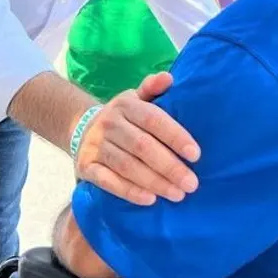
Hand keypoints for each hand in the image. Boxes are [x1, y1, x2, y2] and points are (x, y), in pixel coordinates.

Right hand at [74, 72, 200, 205]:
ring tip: (177, 194)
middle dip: (169, 166)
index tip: (196, 154)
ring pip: (127, 166)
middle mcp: (109, 123)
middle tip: (191, 183)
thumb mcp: (136, 98)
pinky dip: (129, 191)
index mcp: (126, 105)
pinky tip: (149, 199)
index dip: (175, 136)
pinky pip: (108, 181)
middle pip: (142, 146)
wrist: (82, 127)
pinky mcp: (86, 166)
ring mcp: (95, 145)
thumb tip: (168, 78)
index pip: (153, 120)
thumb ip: (152, 89)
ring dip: (154, 182)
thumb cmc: (123, 117)